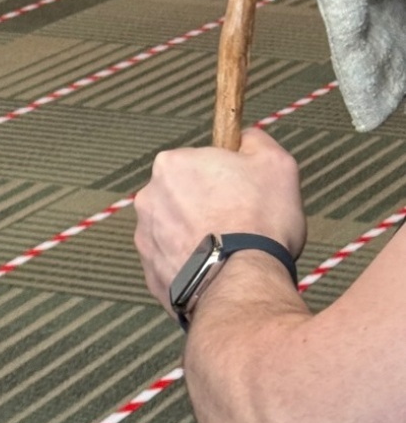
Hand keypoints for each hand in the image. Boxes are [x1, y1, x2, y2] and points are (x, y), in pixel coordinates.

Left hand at [134, 128, 306, 311]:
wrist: (243, 284)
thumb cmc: (260, 221)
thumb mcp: (276, 163)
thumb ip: (255, 141)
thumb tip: (245, 137)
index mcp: (171, 165)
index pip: (198, 163)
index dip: (225, 178)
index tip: (242, 195)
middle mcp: (148, 198)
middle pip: (184, 196)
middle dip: (207, 207)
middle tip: (239, 224)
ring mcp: (145, 238)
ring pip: (177, 230)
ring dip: (197, 237)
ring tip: (229, 252)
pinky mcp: (150, 273)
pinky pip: (174, 263)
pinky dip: (192, 266)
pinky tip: (215, 271)